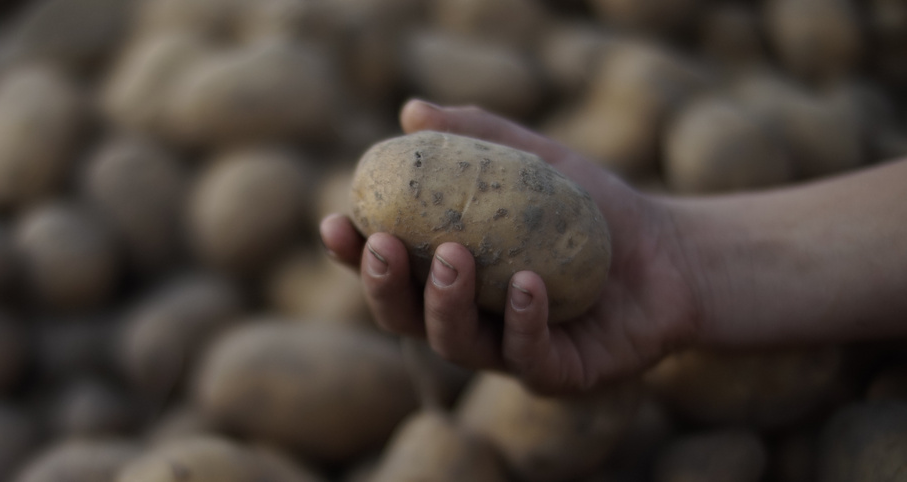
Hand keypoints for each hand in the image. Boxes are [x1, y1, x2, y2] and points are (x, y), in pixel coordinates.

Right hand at [321, 100, 703, 393]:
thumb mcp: (535, 159)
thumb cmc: (592, 209)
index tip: (335, 222)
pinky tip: (527, 285)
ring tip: (455, 256)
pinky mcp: (555, 374)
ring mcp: (508, 351)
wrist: (670, 255)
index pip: (388, 271)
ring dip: (445, 303)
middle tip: (384, 245)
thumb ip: (477, 135)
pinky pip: (525, 356)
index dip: (353, 254)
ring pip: (454, 344)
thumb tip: (412, 112)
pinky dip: (520, 321)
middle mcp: (468, 319)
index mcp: (449, 275)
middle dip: (384, 286)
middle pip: (404, 317)